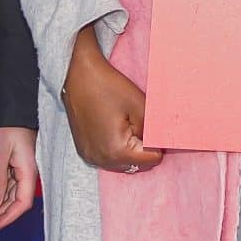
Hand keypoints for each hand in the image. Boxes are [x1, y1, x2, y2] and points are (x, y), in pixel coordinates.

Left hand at [0, 127, 39, 229]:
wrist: (14, 111)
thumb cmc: (9, 127)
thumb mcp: (0, 151)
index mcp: (28, 171)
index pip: (23, 202)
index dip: (9, 217)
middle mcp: (27, 174)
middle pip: (17, 202)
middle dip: (2, 215)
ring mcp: (21, 170)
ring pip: (12, 196)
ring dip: (0, 207)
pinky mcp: (14, 166)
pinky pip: (9, 186)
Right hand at [64, 24, 162, 175]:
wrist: (78, 75)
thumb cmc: (109, 87)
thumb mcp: (140, 106)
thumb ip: (155, 129)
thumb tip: (162, 143)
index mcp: (116, 151)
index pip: (152, 160)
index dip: (158, 142)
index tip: (154, 126)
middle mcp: (101, 160)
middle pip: (137, 164)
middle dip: (145, 148)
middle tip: (141, 123)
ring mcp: (90, 157)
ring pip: (124, 163)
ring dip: (131, 149)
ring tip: (127, 124)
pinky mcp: (84, 151)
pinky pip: (109, 158)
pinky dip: (117, 148)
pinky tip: (115, 127)